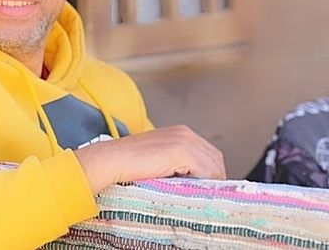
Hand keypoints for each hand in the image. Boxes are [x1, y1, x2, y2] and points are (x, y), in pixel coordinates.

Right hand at [74, 125, 225, 193]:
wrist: (112, 160)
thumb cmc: (129, 163)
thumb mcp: (159, 158)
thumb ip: (177, 163)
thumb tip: (195, 181)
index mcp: (180, 132)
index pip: (209, 153)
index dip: (210, 172)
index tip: (204, 188)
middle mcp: (185, 132)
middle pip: (215, 158)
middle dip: (213, 178)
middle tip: (203, 195)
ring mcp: (184, 140)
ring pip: (213, 166)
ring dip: (208, 182)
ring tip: (195, 195)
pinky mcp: (181, 151)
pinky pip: (205, 171)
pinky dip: (202, 183)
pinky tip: (189, 190)